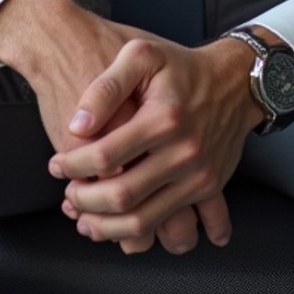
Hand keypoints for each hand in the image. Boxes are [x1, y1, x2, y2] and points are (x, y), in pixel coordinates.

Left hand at [49, 32, 263, 253]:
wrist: (235, 82)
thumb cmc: (182, 67)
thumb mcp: (142, 55)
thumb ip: (106, 86)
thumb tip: (78, 124)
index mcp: (162, 118)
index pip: (105, 156)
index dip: (73, 165)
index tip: (57, 164)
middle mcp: (183, 151)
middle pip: (122, 196)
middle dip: (85, 201)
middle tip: (68, 195)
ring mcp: (198, 174)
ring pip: (144, 221)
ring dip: (107, 229)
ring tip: (85, 221)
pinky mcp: (208, 188)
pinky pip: (177, 227)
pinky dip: (149, 237)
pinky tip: (128, 236)